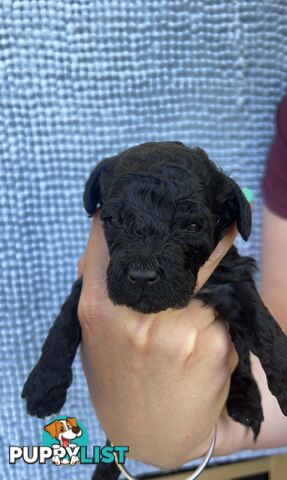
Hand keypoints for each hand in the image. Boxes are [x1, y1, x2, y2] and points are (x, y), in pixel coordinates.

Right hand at [78, 212, 237, 468]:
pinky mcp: (212, 345)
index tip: (150, 202)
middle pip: (169, 253)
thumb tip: (106, 233)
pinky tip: (203, 345)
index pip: (110, 241)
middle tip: (204, 229)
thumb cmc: (120, 379)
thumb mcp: (96, 333)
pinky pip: (220, 312)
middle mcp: (137, 316)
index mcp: (100, 309)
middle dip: (186, 244)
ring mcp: (178, 330)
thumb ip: (99, 285)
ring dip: (201, 294)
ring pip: (202, 284)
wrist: (150, 435)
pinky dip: (216, 321)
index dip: (129, 218)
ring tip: (187, 323)